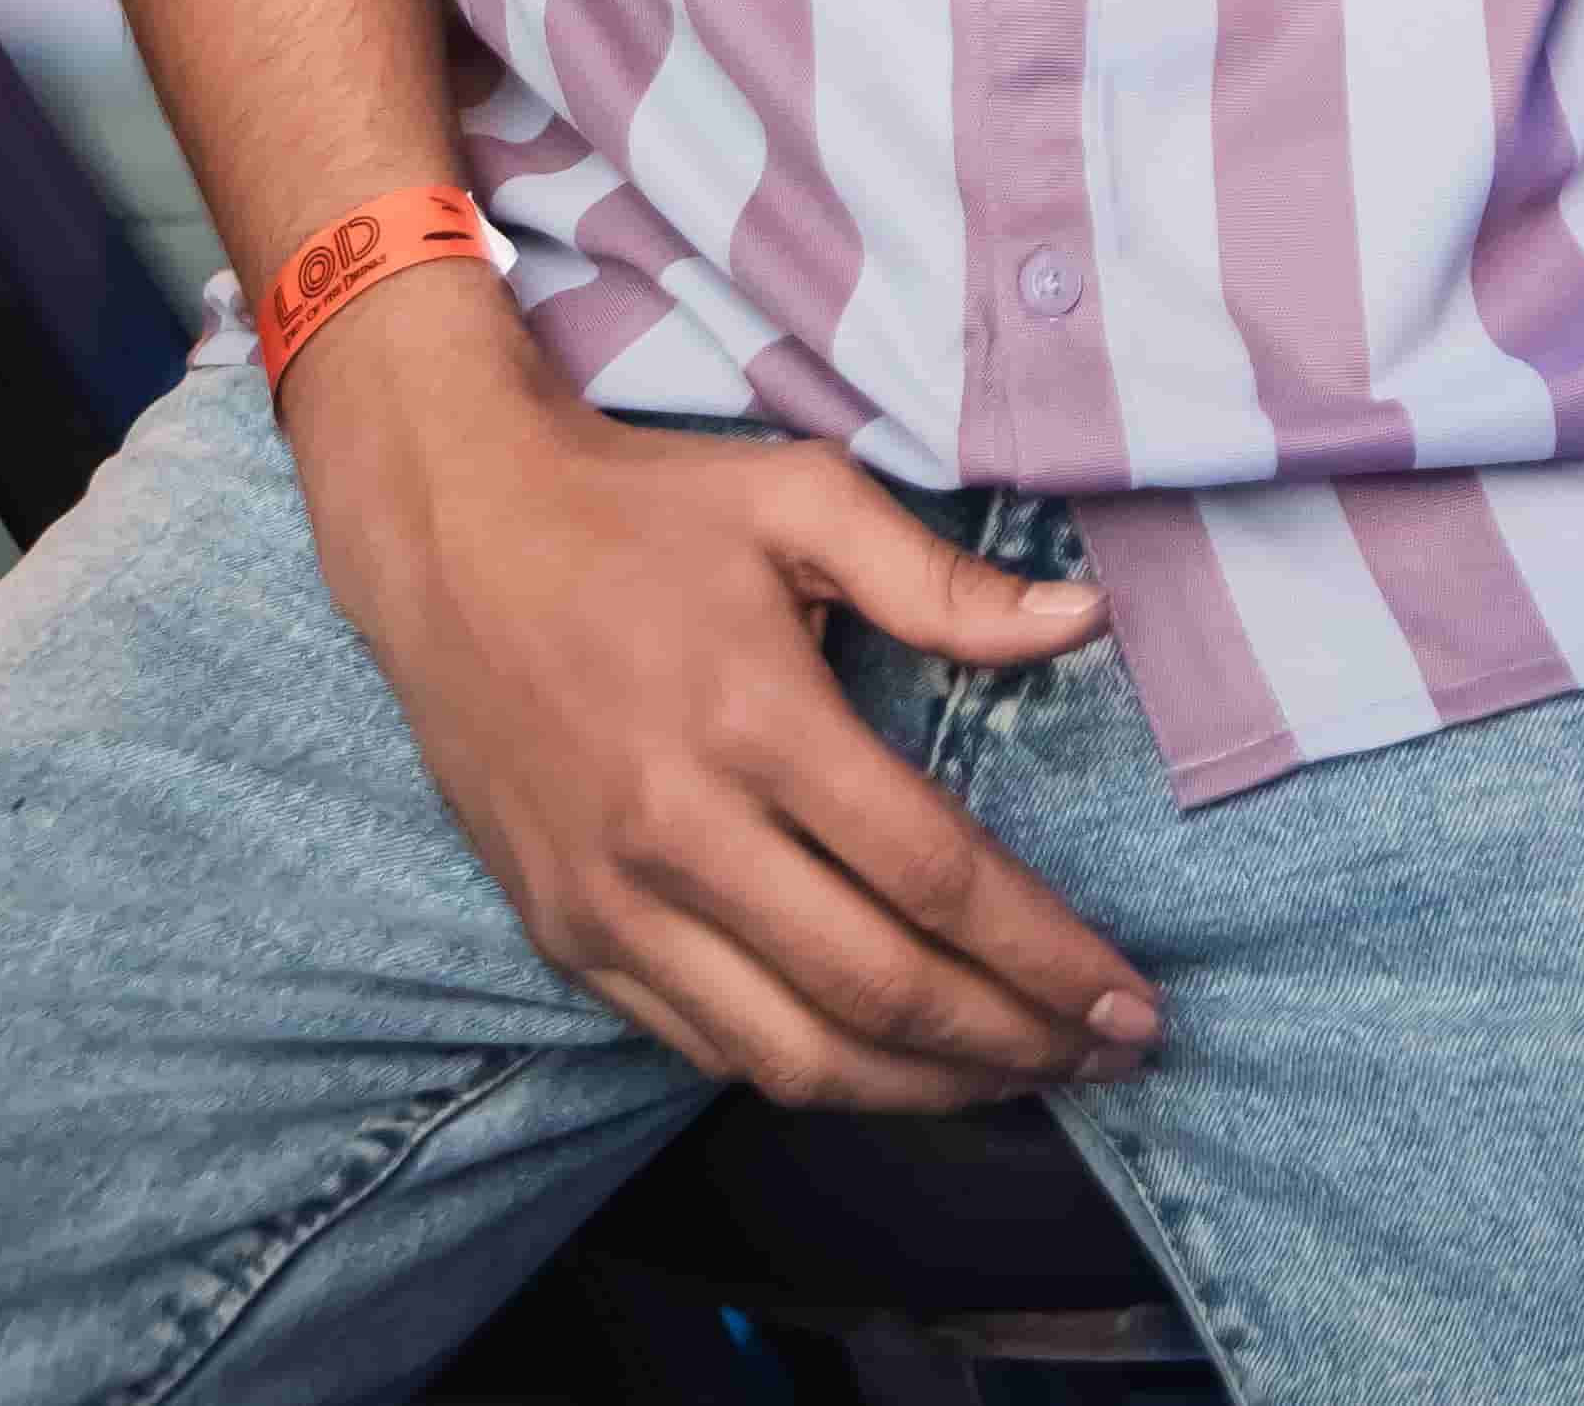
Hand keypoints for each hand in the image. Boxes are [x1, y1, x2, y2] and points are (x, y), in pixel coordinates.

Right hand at [285, 271, 1160, 1109]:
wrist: (453, 530)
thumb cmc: (640, 507)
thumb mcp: (800, 496)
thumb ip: (942, 580)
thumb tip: (1084, 623)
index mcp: (754, 719)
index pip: (934, 878)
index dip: (1046, 955)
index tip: (1129, 997)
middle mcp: (681, 832)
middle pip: (878, 991)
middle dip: (1015, 1043)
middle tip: (1107, 1057)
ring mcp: (614, 901)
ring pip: (793, 1055)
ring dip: (924, 1088)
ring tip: (1019, 1077)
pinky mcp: (567, 936)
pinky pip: (706, 1048)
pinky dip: (810, 1072)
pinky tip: (884, 1060)